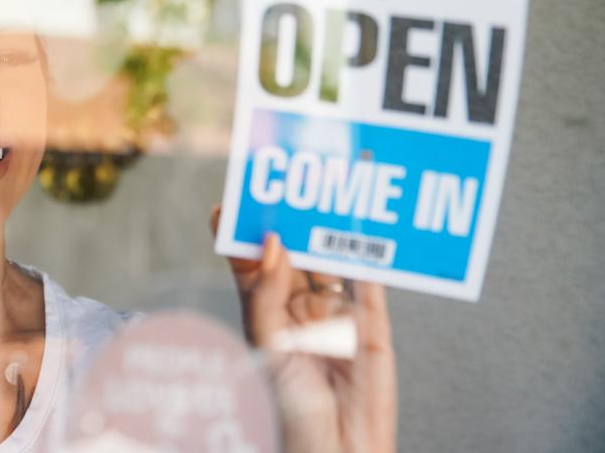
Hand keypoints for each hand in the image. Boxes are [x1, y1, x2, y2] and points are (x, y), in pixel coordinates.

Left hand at [210, 206, 396, 452]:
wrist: (336, 450)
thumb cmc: (290, 411)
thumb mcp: (266, 347)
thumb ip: (266, 294)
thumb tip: (271, 242)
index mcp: (267, 312)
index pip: (253, 262)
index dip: (243, 231)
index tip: (232, 200)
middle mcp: (301, 307)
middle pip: (295, 251)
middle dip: (291, 217)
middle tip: (289, 179)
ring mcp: (337, 313)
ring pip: (331, 258)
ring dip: (330, 226)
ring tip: (328, 189)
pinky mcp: (372, 324)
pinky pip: (371, 281)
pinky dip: (368, 251)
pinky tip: (362, 225)